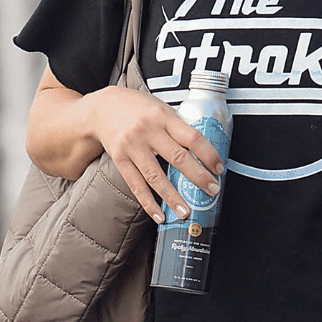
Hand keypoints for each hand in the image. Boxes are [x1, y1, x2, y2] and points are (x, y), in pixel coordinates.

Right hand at [91, 86, 224, 223]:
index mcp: (163, 117)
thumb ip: (178, 126)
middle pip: (177, 158)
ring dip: (172, 197)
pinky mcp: (120, 160)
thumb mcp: (161, 108)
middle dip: (198, 177)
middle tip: (212, 190)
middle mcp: (148, 131)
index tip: (219, 168)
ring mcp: (132, 147)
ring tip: (185, 211)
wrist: (102, 107)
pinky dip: (148, 202)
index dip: (208, 154)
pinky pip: (136, 185)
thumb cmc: (137, 107)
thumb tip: (203, 149)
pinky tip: (159, 215)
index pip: (192, 137)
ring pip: (156, 176)